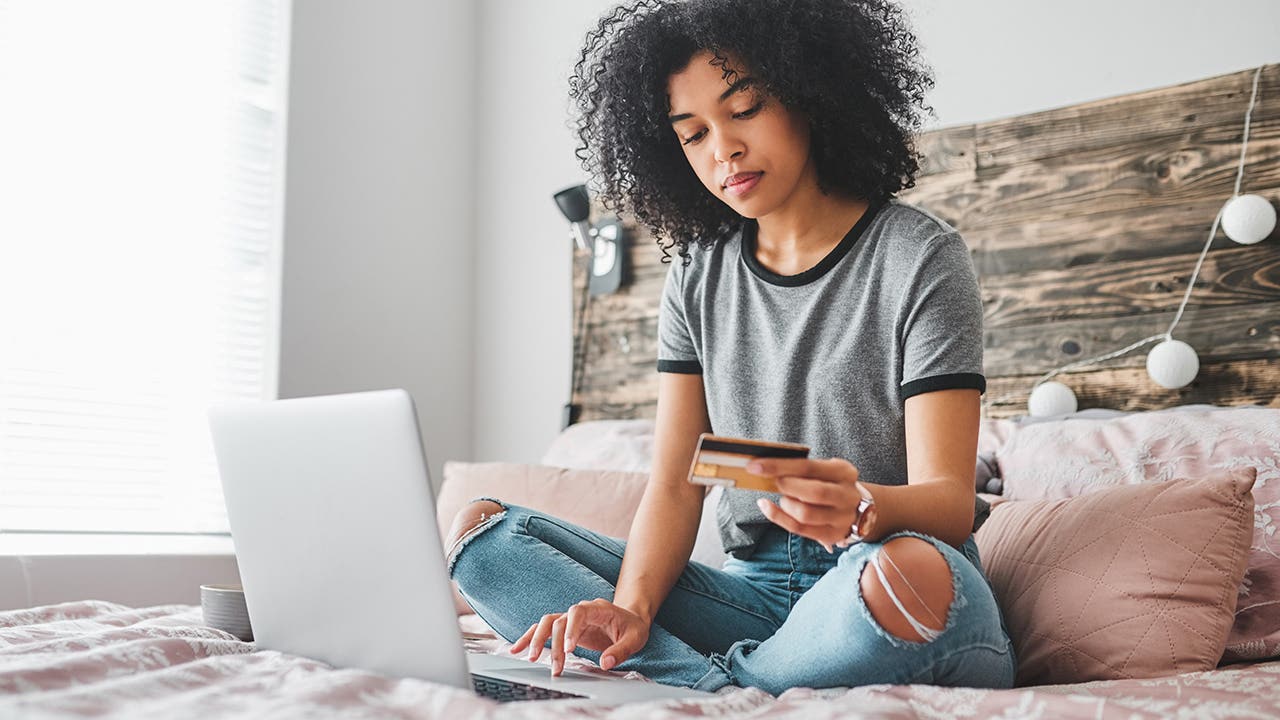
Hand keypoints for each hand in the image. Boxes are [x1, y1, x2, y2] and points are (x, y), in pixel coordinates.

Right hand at [507, 598, 649, 675]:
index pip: (578, 612)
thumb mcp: (635, 638)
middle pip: (559, 620)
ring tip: (531, 658)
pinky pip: (544, 629)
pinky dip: (530, 638)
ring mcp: (570, 619)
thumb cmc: (632, 627)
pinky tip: (518, 649)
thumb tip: (605, 663)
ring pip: (547, 623)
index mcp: (597, 609)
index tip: (569, 649)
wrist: (630, 620)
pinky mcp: (565, 628)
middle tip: (556, 667)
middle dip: (555, 644)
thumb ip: (621, 650)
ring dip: (537, 640)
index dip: (571, 628)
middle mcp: (580, 611)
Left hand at [748, 457, 867, 551]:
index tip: (756, 465)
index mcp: (844, 472)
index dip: (779, 466)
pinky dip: (777, 517)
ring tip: (784, 498)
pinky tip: (767, 506)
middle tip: (774, 482)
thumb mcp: (825, 470)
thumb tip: (764, 466)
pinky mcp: (831, 535)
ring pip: (805, 514)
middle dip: (786, 486)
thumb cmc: (830, 484)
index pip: (809, 467)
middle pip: (813, 492)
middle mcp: (847, 496)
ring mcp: (841, 518)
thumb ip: (801, 469)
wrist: (857, 508)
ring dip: (785, 504)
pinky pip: (799, 529)